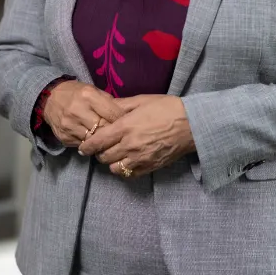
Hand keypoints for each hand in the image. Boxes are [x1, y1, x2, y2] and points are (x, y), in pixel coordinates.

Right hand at [43, 80, 125, 147]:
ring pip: (94, 141)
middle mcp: (78, 111)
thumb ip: (108, 102)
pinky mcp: (64, 137)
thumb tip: (125, 116)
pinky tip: (94, 141)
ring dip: (102, 142)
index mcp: (88, 96)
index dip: (122, 120)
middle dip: (113, 133)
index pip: (113, 114)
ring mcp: (69, 126)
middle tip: (120, 135)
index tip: (128, 124)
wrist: (49, 98)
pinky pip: (83, 145)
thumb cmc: (77, 93)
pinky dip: (90, 144)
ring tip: (108, 140)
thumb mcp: (93, 91)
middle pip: (104, 129)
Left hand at [78, 94, 195, 176]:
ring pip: (114, 168)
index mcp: (125, 126)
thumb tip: (105, 106)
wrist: (192, 124)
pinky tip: (128, 160)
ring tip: (115, 154)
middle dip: (99, 152)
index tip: (83, 147)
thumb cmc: (167, 108)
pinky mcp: (149, 167)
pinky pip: (129, 174)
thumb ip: (121, 105)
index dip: (87, 146)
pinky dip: (124, 169)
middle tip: (102, 146)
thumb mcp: (142, 100)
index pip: (97, 141)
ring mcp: (139, 159)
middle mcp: (129, 145)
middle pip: (103, 157)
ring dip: (111, 162)